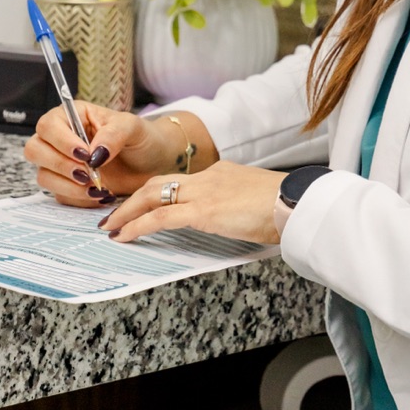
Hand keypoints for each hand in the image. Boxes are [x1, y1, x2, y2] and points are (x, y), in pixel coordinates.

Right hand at [24, 105, 216, 206]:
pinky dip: (79, 198)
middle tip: (88, 173)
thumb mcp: (133, 128)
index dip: (61, 141)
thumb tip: (94, 153)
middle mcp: (61, 139)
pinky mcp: (67, 186)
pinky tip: (101, 194)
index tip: (84, 154)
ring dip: (69, 185)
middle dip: (60, 165)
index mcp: (73, 116)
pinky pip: (60, 195)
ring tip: (98, 187)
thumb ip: (113, 134)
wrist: (154, 164)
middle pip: (35, 150)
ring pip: (44, 176)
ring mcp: (62, 164)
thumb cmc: (142, 138)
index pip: (48, 125)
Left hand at [100, 162, 284, 246]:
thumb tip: (231, 216)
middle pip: (157, 183)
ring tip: (111, 227)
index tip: (140, 205)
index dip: (154, 193)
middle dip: (131, 199)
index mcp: (220, 173)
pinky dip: (137, 226)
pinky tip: (125, 236)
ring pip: (152, 196)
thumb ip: (237, 203)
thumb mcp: (256, 198)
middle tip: (113, 214)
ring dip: (127, 212)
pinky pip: (160, 218)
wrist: (297, 202)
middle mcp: (207, 177)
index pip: (178, 181)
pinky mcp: (204, 211)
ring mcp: (204, 192)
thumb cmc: (286, 205)